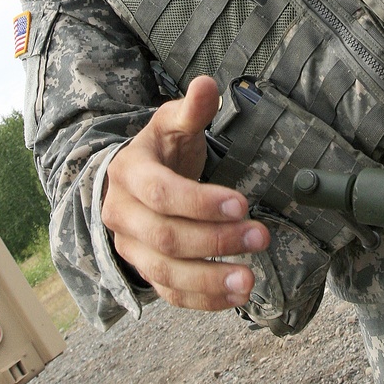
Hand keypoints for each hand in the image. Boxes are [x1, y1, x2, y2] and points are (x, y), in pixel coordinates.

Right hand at [102, 76, 269, 311]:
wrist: (132, 181)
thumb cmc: (161, 150)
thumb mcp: (173, 124)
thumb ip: (192, 109)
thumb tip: (206, 84)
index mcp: (129, 172)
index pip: (161, 193)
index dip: (200, 201)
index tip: (242, 202)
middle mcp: (122, 214)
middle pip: (165, 236)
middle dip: (215, 240)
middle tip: (260, 237)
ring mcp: (131, 247)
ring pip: (165, 272)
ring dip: (209, 280)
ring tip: (250, 280)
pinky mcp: (145, 271)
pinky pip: (170, 293)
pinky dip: (203, 300)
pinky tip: (237, 295)